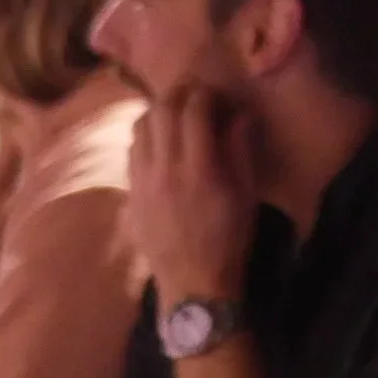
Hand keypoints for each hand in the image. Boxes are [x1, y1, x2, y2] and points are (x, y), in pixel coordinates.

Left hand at [127, 87, 259, 308]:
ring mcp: (143, 180)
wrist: (193, 282)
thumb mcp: (246, 196)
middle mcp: (165, 169)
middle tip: (194, 97)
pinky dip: (146, 136)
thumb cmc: (229, 238)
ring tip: (174, 116)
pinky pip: (132, 150)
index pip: (194, 111)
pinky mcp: (131, 192)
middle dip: (179, 94)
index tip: (215, 95)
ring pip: (141, 126)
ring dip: (158, 112)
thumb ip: (240, 151)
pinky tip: (160, 143)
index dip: (205, 94)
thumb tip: (239, 115)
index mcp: (200, 169)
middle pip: (162, 110)